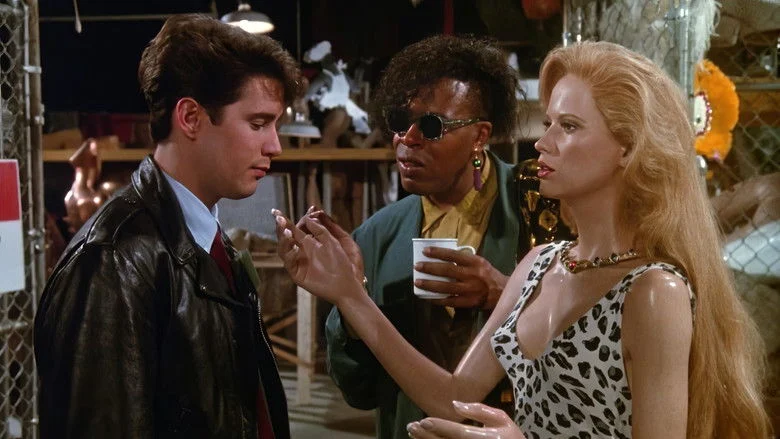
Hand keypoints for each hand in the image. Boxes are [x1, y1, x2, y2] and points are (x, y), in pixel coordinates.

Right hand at [272, 209, 362, 305]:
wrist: (348, 284)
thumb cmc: (344, 263)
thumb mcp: (334, 241)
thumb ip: (321, 230)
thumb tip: (308, 217)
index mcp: (309, 243)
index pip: (295, 228)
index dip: (287, 220)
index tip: (278, 211)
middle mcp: (301, 251)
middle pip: (286, 237)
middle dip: (282, 227)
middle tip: (279, 218)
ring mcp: (298, 263)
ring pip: (284, 249)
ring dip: (283, 239)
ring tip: (288, 231)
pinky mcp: (297, 274)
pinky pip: (289, 264)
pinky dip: (290, 255)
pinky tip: (295, 248)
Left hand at [407, 401, 524, 438]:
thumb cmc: (512, 438)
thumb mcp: (503, 420)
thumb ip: (480, 410)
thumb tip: (455, 405)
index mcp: (486, 438)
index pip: (458, 432)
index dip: (440, 426)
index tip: (423, 421)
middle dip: (427, 436)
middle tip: (412, 427)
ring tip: (414, 434)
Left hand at [414, 247, 508, 308]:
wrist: (505, 293)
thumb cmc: (490, 276)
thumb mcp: (481, 263)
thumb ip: (465, 261)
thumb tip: (444, 259)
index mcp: (476, 262)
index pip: (454, 255)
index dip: (438, 252)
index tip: (425, 251)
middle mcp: (473, 275)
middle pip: (447, 270)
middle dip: (430, 268)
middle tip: (417, 266)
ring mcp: (471, 290)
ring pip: (446, 287)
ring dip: (430, 284)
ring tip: (418, 282)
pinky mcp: (469, 302)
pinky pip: (450, 301)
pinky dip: (438, 300)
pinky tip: (428, 298)